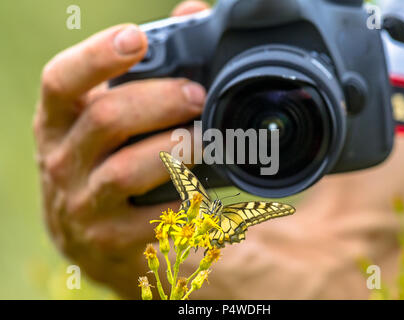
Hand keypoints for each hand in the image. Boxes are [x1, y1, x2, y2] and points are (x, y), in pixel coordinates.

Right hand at [33, 1, 209, 297]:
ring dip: (178, 148)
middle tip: (198, 96)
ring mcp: (82, 203)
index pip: (62, 81)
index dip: (98, 56)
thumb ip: (143, 69)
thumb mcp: (102, 119)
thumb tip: (192, 13)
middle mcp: (61, 160)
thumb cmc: (103, 162)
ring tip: (207, 139)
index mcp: (57, 122)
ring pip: (131, 169)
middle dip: (162, 101)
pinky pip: (155, 216)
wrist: (86, 237)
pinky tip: (205, 190)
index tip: (138, 39)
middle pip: (109, 118)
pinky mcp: (109, 239)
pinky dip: (186, 199)